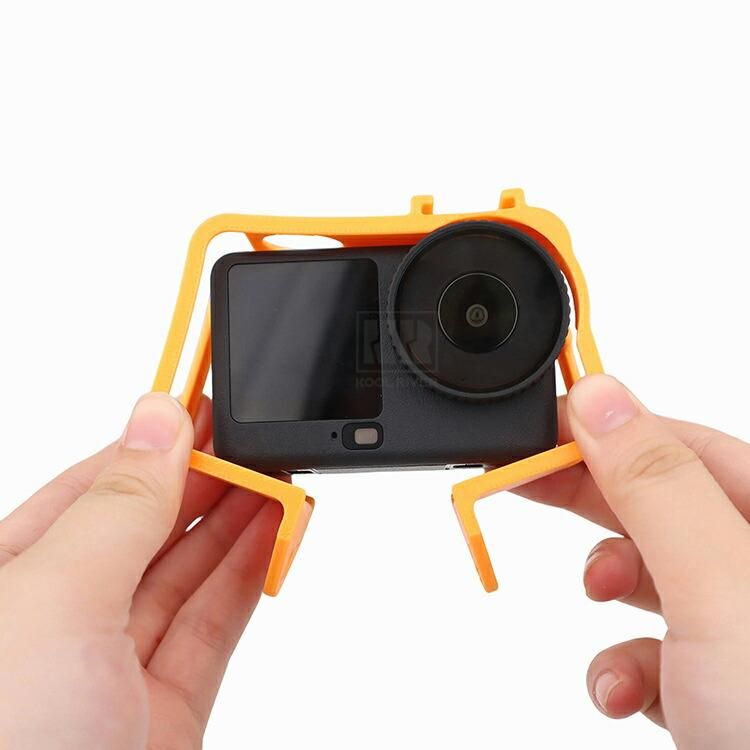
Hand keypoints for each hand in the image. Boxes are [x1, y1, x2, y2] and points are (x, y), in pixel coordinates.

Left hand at [0, 393, 280, 749]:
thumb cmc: (1, 747)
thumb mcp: (52, 600)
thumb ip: (118, 505)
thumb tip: (158, 417)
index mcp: (4, 584)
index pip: (90, 486)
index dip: (151, 440)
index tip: (205, 398)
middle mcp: (53, 625)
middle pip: (144, 527)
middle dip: (203, 478)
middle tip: (256, 435)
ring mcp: (109, 674)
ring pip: (184, 575)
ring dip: (235, 522)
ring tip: (278, 473)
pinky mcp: (162, 716)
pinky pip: (211, 626)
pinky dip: (244, 577)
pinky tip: (270, 533)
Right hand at [516, 374, 749, 747]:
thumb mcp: (721, 591)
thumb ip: (658, 488)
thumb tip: (600, 397)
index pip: (682, 442)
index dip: (604, 430)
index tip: (537, 433)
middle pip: (659, 503)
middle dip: (591, 501)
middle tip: (519, 485)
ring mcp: (738, 629)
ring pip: (653, 576)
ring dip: (608, 591)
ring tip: (597, 604)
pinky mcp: (718, 687)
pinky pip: (654, 650)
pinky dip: (623, 665)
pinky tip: (624, 692)